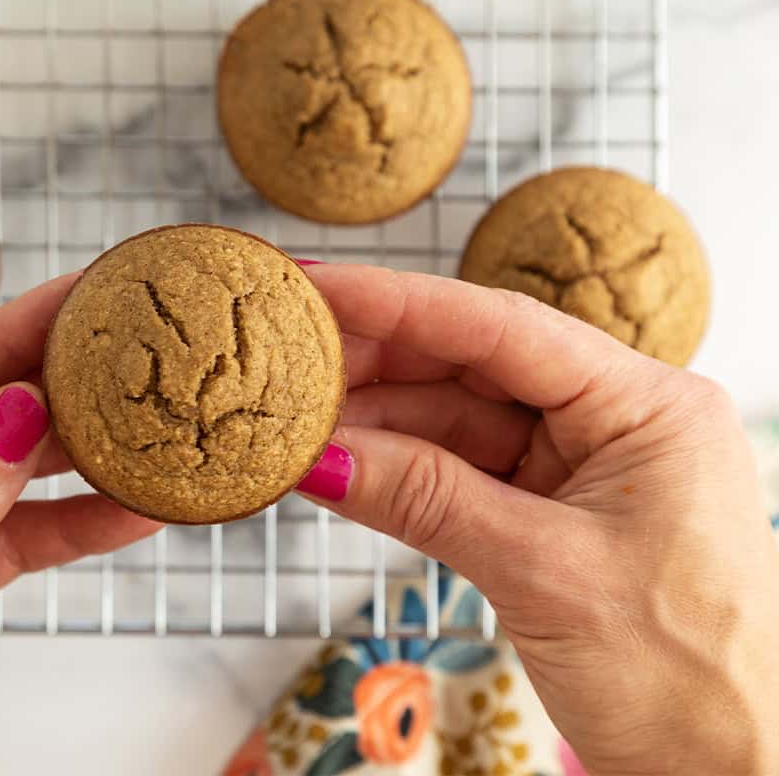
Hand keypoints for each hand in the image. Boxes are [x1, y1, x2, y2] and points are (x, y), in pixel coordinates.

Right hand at [297, 265, 778, 775]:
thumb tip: (322, 457)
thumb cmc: (685, 679)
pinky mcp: (549, 512)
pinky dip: (399, 472)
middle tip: (287, 359)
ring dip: (377, 424)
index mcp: (646, 406)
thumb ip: (425, 501)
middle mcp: (614, 420)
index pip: (502, 328)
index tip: (318, 286)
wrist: (727, 771)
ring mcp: (578, 467)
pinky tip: (341, 466)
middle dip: (377, 363)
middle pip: (473, 365)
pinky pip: (460, 472)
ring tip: (296, 424)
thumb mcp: (542, 574)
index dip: (398, 302)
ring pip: (457, 420)